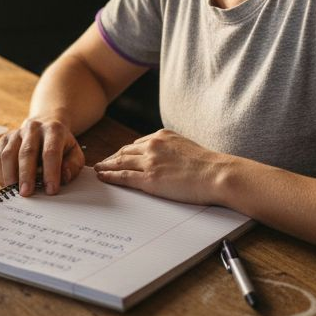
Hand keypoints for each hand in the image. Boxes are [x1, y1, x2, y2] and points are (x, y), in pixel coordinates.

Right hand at [0, 118, 84, 195]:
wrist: (46, 124)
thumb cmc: (60, 145)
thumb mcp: (74, 153)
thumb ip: (73, 165)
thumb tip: (63, 177)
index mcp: (54, 130)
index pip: (51, 152)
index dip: (51, 172)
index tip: (51, 190)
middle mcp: (34, 128)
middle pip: (27, 152)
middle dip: (26, 175)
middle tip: (26, 193)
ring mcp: (17, 133)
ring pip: (8, 154)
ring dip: (10, 175)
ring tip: (14, 192)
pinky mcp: (5, 139)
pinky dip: (1, 173)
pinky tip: (7, 184)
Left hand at [93, 129, 227, 204]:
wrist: (217, 174)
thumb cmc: (209, 165)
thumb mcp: (186, 146)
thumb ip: (171, 149)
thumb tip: (165, 157)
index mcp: (162, 135)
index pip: (137, 144)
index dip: (124, 152)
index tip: (117, 155)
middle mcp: (152, 145)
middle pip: (124, 151)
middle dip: (112, 158)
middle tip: (101, 163)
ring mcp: (150, 162)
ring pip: (120, 162)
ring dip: (106, 166)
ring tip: (98, 170)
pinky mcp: (149, 179)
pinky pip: (123, 177)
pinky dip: (110, 176)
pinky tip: (102, 177)